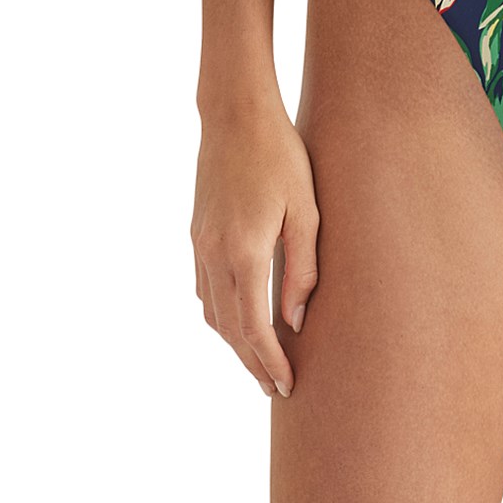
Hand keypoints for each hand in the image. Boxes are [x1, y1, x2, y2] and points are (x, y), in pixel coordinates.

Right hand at [191, 88, 319, 398]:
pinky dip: (220, 313)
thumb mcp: (307, 211)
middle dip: (251, 363)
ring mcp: (200, 245)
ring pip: (211, 312)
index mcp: (245, 253)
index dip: (269, 362)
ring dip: (233, 342)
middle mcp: (214, 256)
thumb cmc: (282, 156)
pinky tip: (237, 318)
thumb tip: (294, 322)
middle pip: (228, 329)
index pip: (252, 327)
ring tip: (259, 360)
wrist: (235, 115)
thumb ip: (303, 269)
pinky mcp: (196, 233)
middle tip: (274, 388)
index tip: (286, 386)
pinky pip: (204, 288)